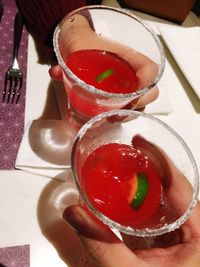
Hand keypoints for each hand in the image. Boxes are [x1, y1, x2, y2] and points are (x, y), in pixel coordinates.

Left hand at [49, 14, 159, 108]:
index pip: (150, 69)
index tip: (134, 94)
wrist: (77, 44)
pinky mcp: (117, 95)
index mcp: (126, 58)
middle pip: (149, 93)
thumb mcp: (76, 46)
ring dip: (128, 114)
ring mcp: (126, 86)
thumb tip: (56, 72)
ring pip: (139, 104)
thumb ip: (66, 56)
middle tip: (118, 113)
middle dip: (136, 106)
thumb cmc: (82, 42)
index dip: (147, 82)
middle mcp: (130, 74)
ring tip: (110, 118)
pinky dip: (119, 115)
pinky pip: (126, 108)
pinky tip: (104, 118)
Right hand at [62, 136, 199, 266]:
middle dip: (151, 168)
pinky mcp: (174, 240)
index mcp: (198, 236)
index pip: (181, 187)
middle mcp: (196, 230)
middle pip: (175, 188)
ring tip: (127, 170)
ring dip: (146, 183)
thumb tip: (73, 211)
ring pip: (167, 200)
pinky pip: (160, 213)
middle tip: (129, 154)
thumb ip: (101, 245)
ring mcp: (186, 235)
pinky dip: (143, 202)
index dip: (160, 160)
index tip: (140, 142)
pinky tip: (128, 199)